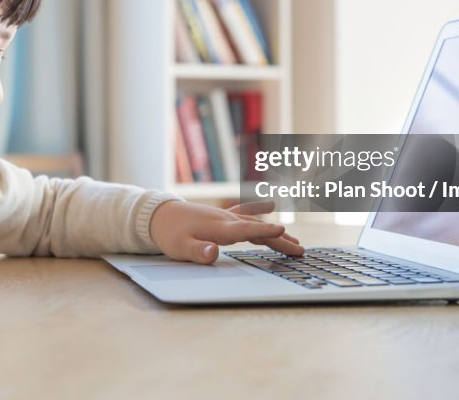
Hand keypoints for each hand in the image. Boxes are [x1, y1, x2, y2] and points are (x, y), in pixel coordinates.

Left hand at [149, 199, 302, 264]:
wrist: (158, 214)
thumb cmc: (169, 233)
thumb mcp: (180, 248)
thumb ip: (198, 252)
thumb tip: (214, 253)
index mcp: (219, 228)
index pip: (246, 230)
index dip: (265, 231)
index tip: (284, 231)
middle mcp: (226, 220)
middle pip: (258, 230)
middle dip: (280, 239)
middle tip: (300, 251)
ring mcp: (225, 216)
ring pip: (255, 223)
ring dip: (274, 232)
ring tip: (295, 243)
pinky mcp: (222, 215)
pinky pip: (245, 213)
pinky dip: (258, 211)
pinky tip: (270, 205)